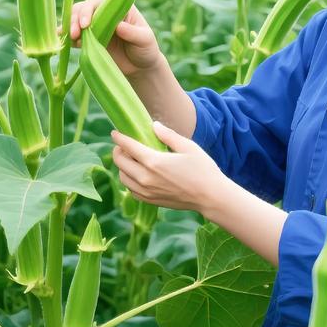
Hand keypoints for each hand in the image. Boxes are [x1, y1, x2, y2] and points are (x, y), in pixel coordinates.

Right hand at [60, 0, 162, 76]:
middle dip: (75, 18)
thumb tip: (119, 26)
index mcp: (119, 7)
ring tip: (70, 38)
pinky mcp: (90, 40)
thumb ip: (133, 33)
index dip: (88, 9)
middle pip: (83, 8)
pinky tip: (64, 42)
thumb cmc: (146, 49)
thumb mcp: (145, 40)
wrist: (140, 68)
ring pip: (76, 20)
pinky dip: (68, 38)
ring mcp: (96, 26)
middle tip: (74, 34)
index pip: (98, 1)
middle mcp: (105, 14)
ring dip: (69, 26)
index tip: (85, 24)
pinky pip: (75, 36)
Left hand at [110, 121, 224, 212]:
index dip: (119, 138)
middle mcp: (145, 178)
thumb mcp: (188, 147)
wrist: (210, 197)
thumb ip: (168, 135)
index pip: (128, 146)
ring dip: (122, 166)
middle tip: (123, 145)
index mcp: (153, 162)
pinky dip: (129, 180)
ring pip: (123, 177)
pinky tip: (137, 175)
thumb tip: (154, 125)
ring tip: (130, 159)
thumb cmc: (203, 169)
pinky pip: (131, 190)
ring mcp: (147, 191)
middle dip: (118, 151)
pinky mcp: (151, 201)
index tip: (115, 133)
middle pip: (120, 162)